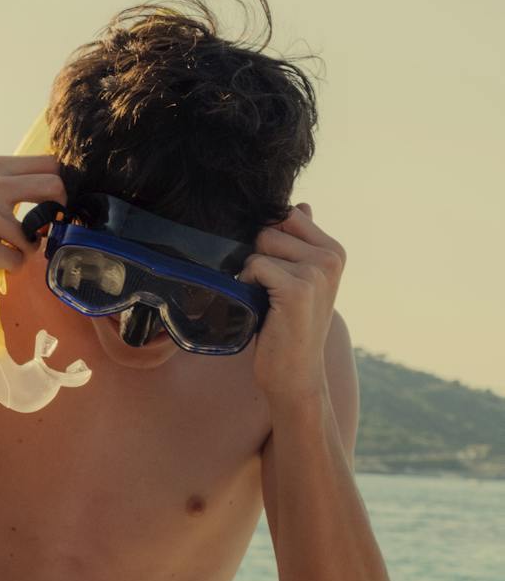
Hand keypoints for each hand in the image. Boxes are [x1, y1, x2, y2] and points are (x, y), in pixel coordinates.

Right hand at [0, 154, 65, 296]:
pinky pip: (18, 260)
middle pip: (54, 186)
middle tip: (43, 228)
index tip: (52, 204)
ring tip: (2, 253)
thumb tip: (54, 187)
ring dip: (24, 250)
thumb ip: (6, 186)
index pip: (49, 162)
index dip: (59, 185)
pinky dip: (10, 267)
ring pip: (35, 235)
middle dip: (57, 211)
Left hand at [244, 204, 343, 407]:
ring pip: (261, 245)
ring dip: (251, 271)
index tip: (266, 267)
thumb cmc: (288, 328)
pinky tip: (259, 307)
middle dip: (257, 255)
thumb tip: (300, 205)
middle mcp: (330, 256)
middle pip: (270, 228)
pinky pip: (256, 265)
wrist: (295, 375)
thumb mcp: (299, 280)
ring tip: (264, 299)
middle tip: (264, 289)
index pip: (287, 215)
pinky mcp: (297, 288)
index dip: (266, 237)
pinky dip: (247, 283)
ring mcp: (317, 271)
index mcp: (333, 250)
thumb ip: (300, 243)